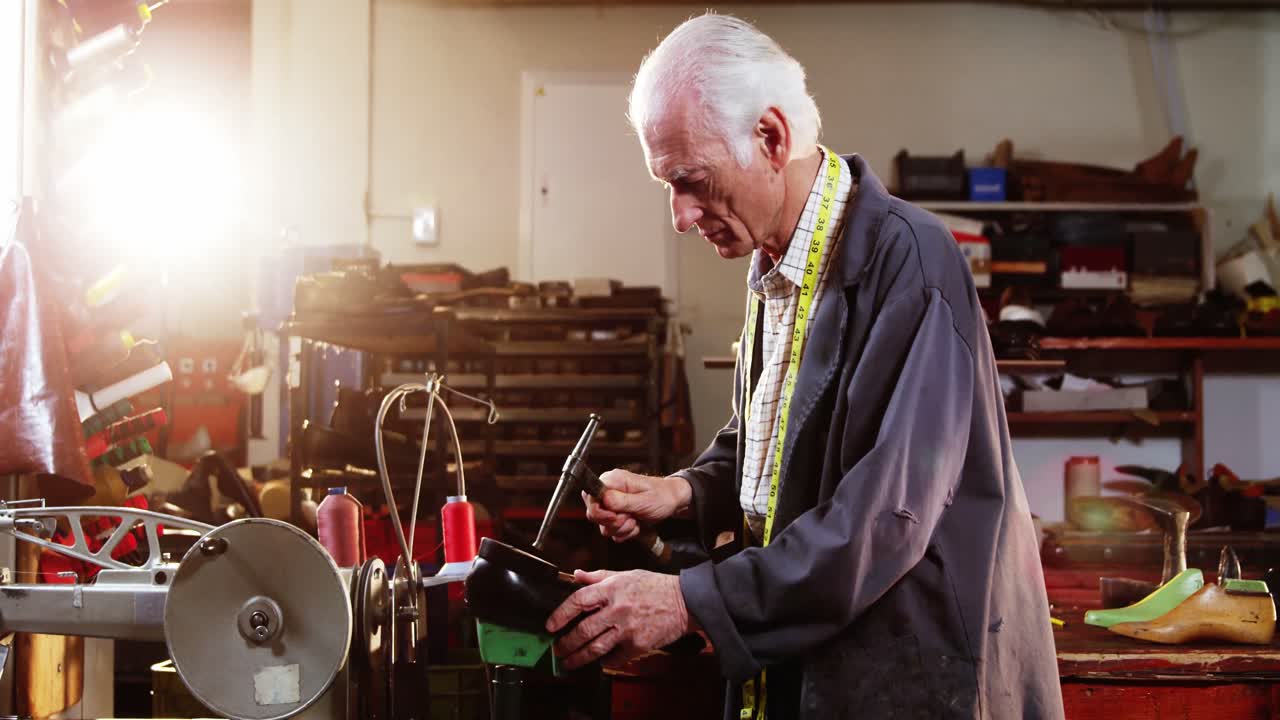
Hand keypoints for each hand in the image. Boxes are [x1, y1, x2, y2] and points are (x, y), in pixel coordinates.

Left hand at [547, 569, 695, 669]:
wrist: (685, 601)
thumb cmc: (656, 586)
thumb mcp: (627, 574)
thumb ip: (599, 576)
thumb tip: (576, 575)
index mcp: (612, 589)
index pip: (578, 600)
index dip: (561, 614)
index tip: (551, 625)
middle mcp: (617, 608)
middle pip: (583, 630)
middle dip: (566, 643)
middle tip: (558, 649)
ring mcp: (628, 628)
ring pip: (596, 647)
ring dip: (579, 658)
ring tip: (570, 662)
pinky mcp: (638, 644)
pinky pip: (616, 657)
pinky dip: (606, 662)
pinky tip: (601, 661)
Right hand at [584, 470, 690, 542]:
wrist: (672, 502)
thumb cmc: (661, 496)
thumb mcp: (645, 500)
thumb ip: (623, 500)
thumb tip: (603, 499)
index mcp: (613, 480)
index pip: (590, 496)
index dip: (599, 510)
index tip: (615, 516)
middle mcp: (609, 492)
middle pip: (593, 513)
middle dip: (613, 522)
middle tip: (630, 518)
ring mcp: (611, 505)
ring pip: (603, 526)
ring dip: (622, 528)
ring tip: (636, 520)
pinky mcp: (616, 517)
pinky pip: (613, 532)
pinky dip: (625, 532)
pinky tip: (636, 525)